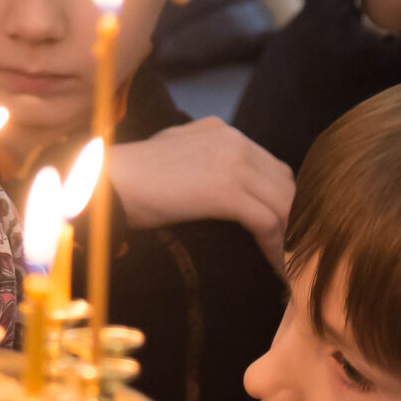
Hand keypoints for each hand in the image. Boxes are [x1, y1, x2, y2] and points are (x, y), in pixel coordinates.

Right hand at [108, 120, 293, 269]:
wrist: (106, 183)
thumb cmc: (129, 179)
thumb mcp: (171, 157)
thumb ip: (201, 161)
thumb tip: (214, 186)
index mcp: (224, 132)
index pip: (271, 168)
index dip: (281, 203)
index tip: (282, 234)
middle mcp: (235, 141)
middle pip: (285, 184)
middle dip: (293, 220)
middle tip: (294, 254)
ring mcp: (233, 162)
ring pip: (284, 203)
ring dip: (290, 237)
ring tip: (289, 266)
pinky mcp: (226, 189)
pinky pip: (268, 221)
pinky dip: (276, 247)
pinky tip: (274, 267)